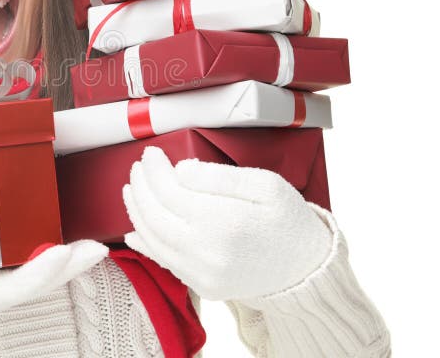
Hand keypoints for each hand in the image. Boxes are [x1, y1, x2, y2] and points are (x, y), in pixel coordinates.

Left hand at [122, 146, 331, 300]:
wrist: (307, 268)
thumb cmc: (287, 220)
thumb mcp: (265, 184)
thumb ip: (220, 176)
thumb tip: (181, 170)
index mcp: (225, 221)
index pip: (171, 190)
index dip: (155, 170)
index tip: (151, 154)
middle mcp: (210, 252)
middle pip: (155, 216)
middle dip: (141, 188)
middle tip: (138, 168)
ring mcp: (203, 273)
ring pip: (154, 239)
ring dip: (137, 212)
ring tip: (132, 189)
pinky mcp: (202, 286)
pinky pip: (164, 262)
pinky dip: (145, 243)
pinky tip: (135, 229)